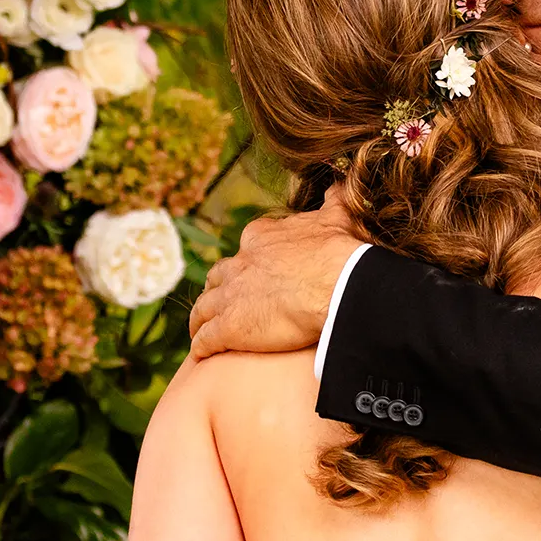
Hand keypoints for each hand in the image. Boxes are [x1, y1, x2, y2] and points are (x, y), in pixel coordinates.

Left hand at [188, 189, 366, 358]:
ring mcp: (230, 296)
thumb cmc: (339, 252)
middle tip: (223, 301)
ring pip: (203, 308)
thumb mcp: (337, 219)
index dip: (247, 262)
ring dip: (200, 319)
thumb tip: (340, 186)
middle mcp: (239, 264)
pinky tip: (202, 355)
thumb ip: (333, 202)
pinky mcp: (228, 328)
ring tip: (200, 329)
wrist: (337, 284)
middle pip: (218, 276)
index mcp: (262, 237)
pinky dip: (201, 346)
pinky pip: (205, 339)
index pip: (246, 248)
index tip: (253, 272)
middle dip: (218, 288)